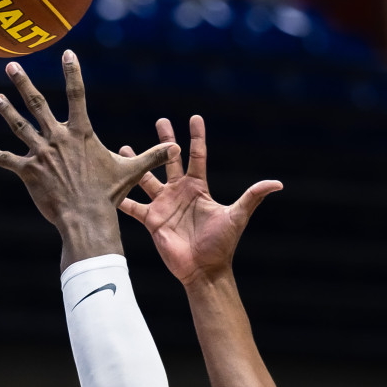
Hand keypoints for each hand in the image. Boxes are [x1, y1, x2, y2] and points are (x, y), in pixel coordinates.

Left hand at [0, 51, 173, 268]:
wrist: (85, 216)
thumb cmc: (108, 194)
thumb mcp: (130, 171)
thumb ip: (150, 156)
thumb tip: (175, 148)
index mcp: (80, 133)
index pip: (77, 94)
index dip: (73, 72)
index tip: (68, 53)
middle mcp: (57, 138)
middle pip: (37, 104)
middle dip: (24, 83)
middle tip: (12, 66)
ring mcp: (40, 153)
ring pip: (19, 126)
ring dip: (6, 111)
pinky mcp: (28, 172)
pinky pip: (8, 161)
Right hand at [119, 115, 280, 289]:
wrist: (203, 270)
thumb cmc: (222, 244)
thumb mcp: (237, 216)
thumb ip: (252, 197)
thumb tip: (277, 183)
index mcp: (198, 188)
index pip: (197, 156)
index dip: (196, 137)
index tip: (195, 117)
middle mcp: (179, 193)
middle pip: (169, 161)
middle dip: (164, 141)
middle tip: (160, 120)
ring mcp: (164, 205)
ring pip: (147, 179)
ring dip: (137, 163)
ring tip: (124, 148)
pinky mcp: (151, 220)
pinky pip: (133, 206)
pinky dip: (121, 198)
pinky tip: (109, 186)